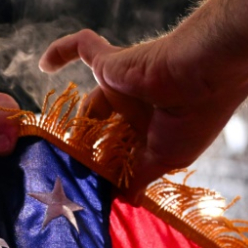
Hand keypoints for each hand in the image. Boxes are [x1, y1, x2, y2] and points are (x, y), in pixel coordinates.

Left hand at [39, 29, 247, 200]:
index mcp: (154, 128)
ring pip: (88, 103)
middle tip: (71, 172)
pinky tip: (43, 65)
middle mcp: (137, 106)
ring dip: (74, 122)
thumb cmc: (194, 118)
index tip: (94, 188)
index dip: (110, 167)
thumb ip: (140, 176)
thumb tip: (126, 200)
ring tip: (55, 147)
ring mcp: (123, 82)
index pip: (125, 150)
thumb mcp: (167, 158)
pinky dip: (61, 51)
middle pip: (104, 131)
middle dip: (89, 151)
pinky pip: (81, 47)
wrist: (204, 73)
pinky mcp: (110, 61)